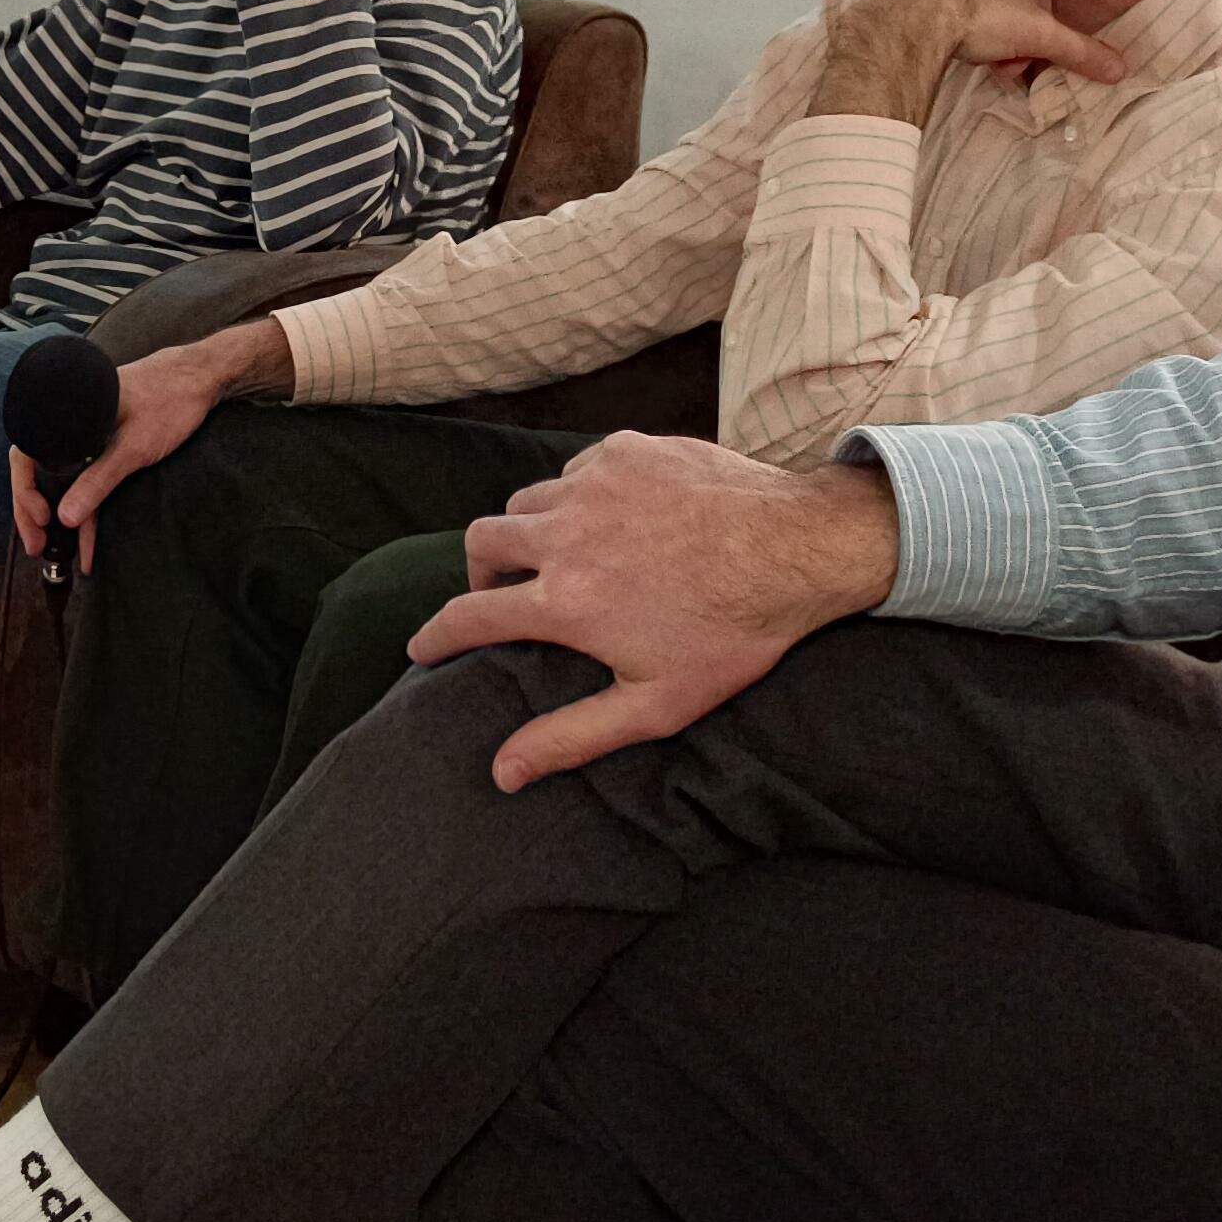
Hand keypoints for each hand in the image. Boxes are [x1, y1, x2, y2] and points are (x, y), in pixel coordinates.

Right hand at [8, 321, 289, 565]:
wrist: (200, 380)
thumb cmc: (168, 400)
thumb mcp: (133, 447)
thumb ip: (99, 480)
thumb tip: (65, 517)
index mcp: (65, 414)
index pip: (26, 456)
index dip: (25, 492)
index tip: (40, 519)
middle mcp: (69, 425)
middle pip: (37, 472)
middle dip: (35, 513)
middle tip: (38, 546)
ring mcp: (86, 436)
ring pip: (61, 481)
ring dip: (59, 515)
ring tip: (54, 550)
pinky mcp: (104, 445)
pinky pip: (85, 479)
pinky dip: (85, 506)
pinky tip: (86, 539)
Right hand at [418, 437, 900, 790]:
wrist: (800, 547)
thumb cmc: (733, 633)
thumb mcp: (654, 705)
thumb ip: (570, 737)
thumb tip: (502, 771)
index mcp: (566, 601)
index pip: (469, 616)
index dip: (435, 635)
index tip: (422, 647)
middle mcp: (567, 533)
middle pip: (481, 542)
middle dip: (480, 574)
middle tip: (507, 597)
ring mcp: (594, 483)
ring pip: (525, 501)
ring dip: (530, 533)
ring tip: (563, 559)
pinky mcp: (624, 449)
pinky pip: (574, 470)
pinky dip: (578, 497)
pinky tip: (616, 522)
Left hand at [814, 0, 1122, 120]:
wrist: (913, 10)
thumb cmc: (983, 13)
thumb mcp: (1038, 37)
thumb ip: (1080, 51)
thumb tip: (1122, 69)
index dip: (1041, 34)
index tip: (1030, 58)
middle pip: (1015, 4)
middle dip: (1013, 41)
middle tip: (1004, 66)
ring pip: (984, 4)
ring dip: (987, 37)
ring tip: (978, 57)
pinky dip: (957, 21)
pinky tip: (950, 40)